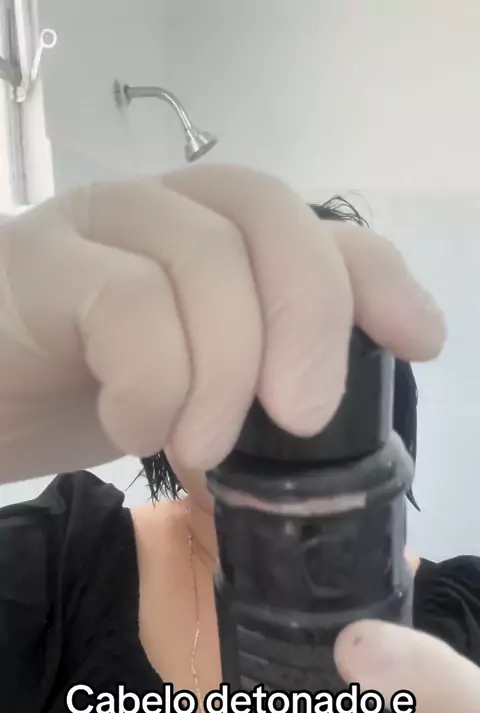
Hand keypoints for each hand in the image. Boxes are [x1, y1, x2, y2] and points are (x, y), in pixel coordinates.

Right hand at [0, 164, 443, 481]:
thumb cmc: (71, 393)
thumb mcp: (183, 399)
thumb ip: (245, 399)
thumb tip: (314, 449)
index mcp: (209, 240)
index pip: (312, 225)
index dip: (374, 276)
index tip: (417, 341)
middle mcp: (162, 211)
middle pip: (267, 216)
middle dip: (308, 319)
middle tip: (304, 417)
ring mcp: (98, 226)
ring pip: (203, 260)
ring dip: (222, 371)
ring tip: (197, 449)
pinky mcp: (42, 262)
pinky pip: (126, 304)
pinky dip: (150, 383)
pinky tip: (129, 426)